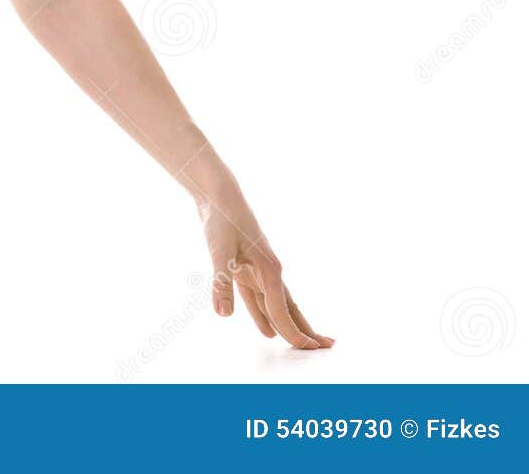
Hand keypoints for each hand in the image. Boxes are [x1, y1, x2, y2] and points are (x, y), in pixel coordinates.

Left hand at [196, 174, 333, 349]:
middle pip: (290, 308)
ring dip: (288, 324)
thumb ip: (222, 283)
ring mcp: (258, 270)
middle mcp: (269, 272)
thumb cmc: (222, 221)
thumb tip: (223, 315)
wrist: (219, 196)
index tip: (305, 349)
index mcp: (270, 271)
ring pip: (276, 305)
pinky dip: (262, 315)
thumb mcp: (219, 251)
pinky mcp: (245, 268)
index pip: (281, 310)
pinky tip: (265, 330)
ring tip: (304, 342)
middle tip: (325, 348)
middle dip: (305, 329)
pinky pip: (257, 298)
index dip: (292, 332)